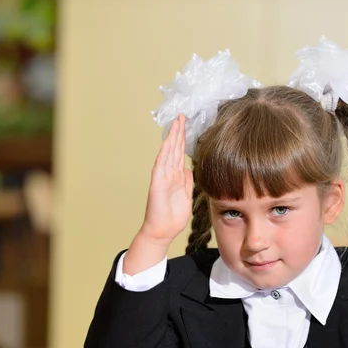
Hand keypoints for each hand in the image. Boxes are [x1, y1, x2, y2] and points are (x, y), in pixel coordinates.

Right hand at [140, 114, 193, 245]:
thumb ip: (187, 182)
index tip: (187, 126)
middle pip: (174, 149)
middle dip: (178, 133)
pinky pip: (161, 165)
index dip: (183, 140)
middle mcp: (168, 174)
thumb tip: (189, 169)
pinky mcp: (157, 183)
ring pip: (168, 153)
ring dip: (172, 138)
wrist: (163, 231)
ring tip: (176, 122)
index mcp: (176, 177)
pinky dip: (165, 153)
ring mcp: (162, 177)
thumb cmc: (173, 216)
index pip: (180, 154)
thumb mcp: (186, 196)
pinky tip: (169, 142)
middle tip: (182, 116)